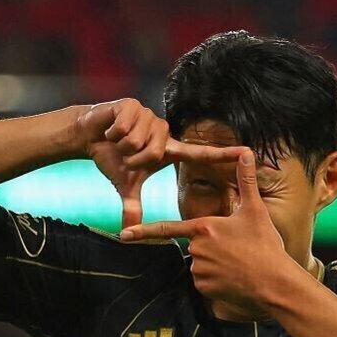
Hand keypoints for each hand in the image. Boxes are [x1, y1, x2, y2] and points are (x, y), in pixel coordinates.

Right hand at [75, 99, 243, 229]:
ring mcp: (150, 116)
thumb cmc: (112, 158)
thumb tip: (129, 230)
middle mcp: (164, 132)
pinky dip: (113, 133)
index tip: (248, 152)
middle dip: (134, 159)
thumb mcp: (125, 184)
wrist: (89, 136)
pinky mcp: (133, 105)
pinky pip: (125, 128)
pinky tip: (111, 129)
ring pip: (139, 140)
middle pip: (155, 152)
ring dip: (122, 146)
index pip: (201, 153)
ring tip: (117, 141)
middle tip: (125, 155)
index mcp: (169, 149)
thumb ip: (132, 206)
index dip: (224, 154)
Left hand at [120, 149, 290, 313]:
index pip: (167, 228)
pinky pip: (205, 282)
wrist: (274, 281)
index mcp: (203, 227)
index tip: (123, 234)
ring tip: (239, 264)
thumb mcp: (255, 210)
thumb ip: (246, 181)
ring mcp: (199, 270)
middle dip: (212, 247)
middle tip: (238, 250)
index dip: (143, 231)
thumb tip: (247, 152)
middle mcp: (196, 249)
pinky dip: (217, 281)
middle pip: (195, 246)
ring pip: (200, 264)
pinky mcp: (204, 288)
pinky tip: (234, 278)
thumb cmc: (264, 245)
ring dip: (215, 264)